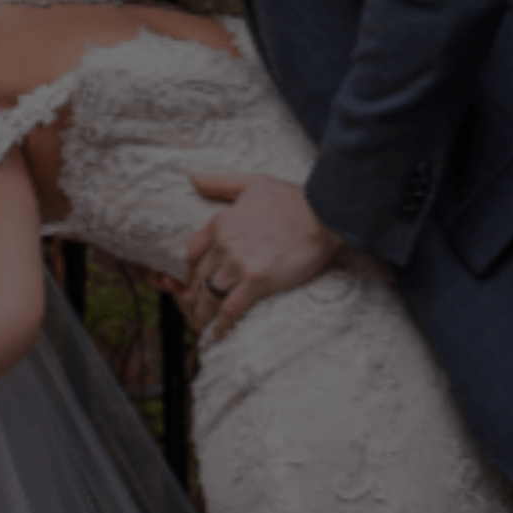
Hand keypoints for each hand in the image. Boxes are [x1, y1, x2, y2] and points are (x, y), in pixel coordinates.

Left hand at [182, 174, 342, 339]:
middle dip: (193, 296)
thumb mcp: (252, 183)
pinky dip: (221, 325)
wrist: (323, 213)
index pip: (191, 253)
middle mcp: (223, 244)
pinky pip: (230, 309)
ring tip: (201, 326)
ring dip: (203, 314)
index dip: (189, 271)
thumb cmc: (292, 198)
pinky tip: (218, 335)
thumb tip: (192, 177)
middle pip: (198, 277)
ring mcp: (238, 263)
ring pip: (209, 295)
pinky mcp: (257, 281)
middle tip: (193, 310)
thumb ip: (220, 183)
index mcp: (220, 222)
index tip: (192, 282)